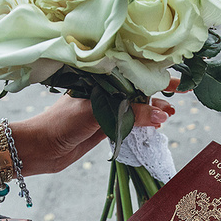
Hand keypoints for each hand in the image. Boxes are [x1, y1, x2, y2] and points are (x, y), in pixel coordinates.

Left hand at [0, 79, 178, 185]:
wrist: (41, 148)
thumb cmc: (61, 123)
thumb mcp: (97, 114)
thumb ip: (130, 115)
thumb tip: (161, 116)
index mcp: (99, 80)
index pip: (132, 73)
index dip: (155, 75)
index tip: (177, 79)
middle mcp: (104, 92)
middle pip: (137, 90)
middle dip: (158, 93)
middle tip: (179, 98)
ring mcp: (105, 110)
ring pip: (136, 107)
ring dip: (153, 110)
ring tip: (168, 115)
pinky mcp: (105, 127)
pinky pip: (130, 122)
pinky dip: (143, 123)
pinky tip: (156, 125)